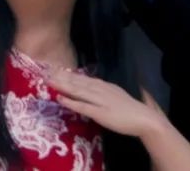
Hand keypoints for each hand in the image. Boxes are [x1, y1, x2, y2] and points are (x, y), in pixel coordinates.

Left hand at [49, 68, 166, 139]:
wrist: (145, 119)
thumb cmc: (130, 109)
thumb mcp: (115, 95)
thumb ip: (103, 91)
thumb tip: (91, 87)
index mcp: (104, 85)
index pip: (83, 78)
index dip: (67, 74)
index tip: (54, 69)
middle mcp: (100, 90)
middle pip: (77, 82)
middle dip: (60, 76)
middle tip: (44, 71)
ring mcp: (100, 101)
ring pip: (78, 91)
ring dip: (62, 85)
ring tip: (48, 81)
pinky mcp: (101, 113)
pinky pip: (83, 106)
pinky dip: (71, 102)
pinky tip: (60, 99)